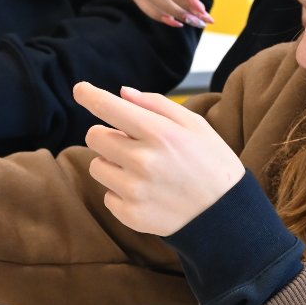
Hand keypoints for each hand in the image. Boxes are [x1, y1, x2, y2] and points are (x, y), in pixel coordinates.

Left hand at [73, 82, 243, 235]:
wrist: (225, 214)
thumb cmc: (211, 163)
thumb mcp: (194, 125)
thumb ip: (156, 105)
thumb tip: (122, 93)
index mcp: (159, 133)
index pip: (109, 108)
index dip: (89, 95)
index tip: (80, 90)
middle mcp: (142, 160)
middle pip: (94, 137)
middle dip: (107, 136)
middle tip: (130, 143)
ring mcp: (135, 190)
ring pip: (97, 167)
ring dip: (112, 165)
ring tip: (142, 171)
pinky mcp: (130, 215)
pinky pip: (107, 196)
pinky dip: (121, 193)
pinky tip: (147, 193)